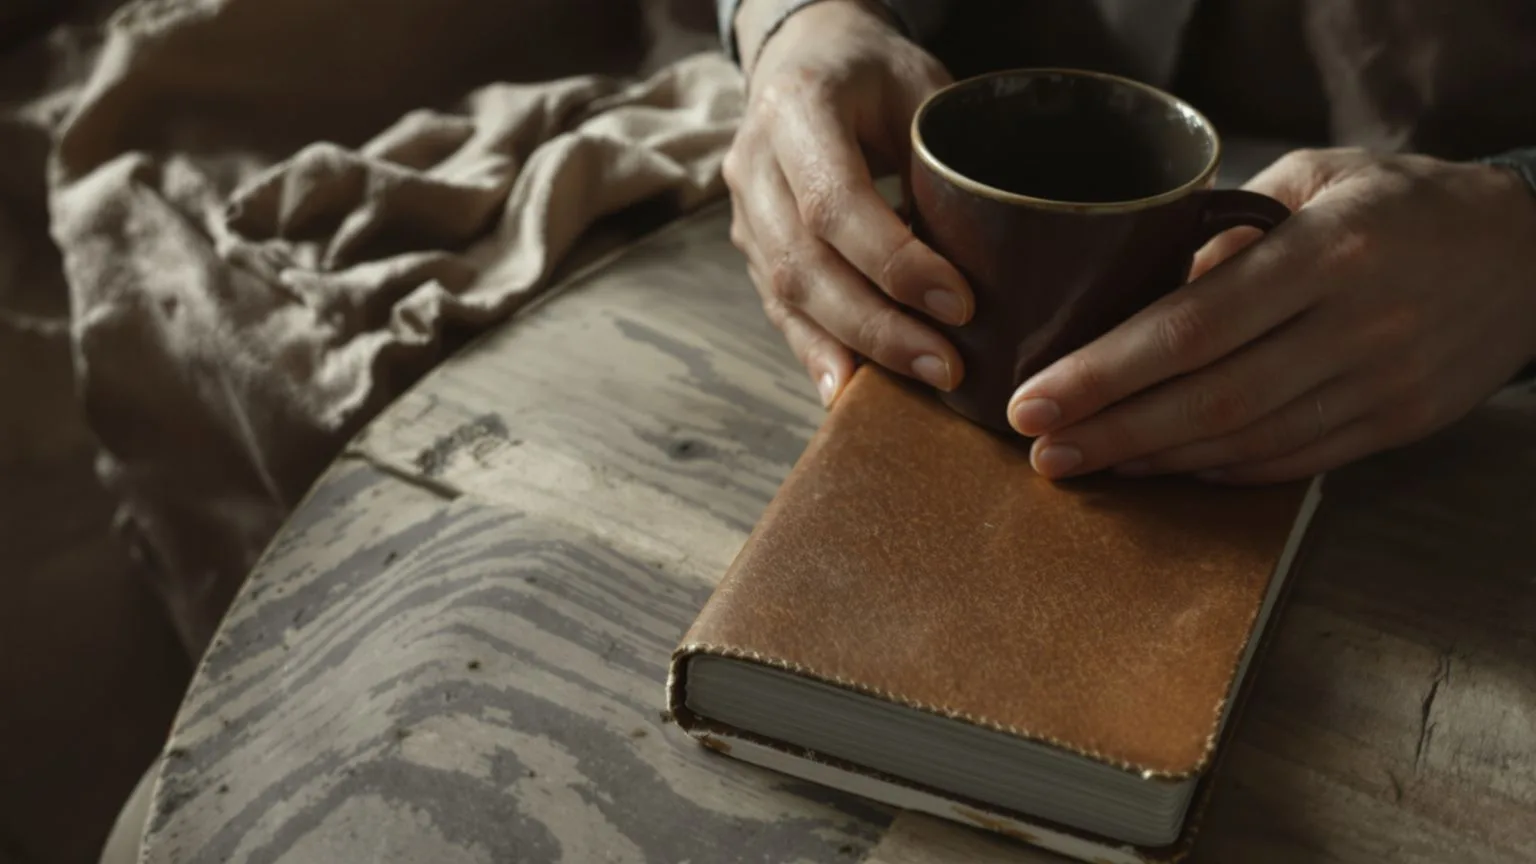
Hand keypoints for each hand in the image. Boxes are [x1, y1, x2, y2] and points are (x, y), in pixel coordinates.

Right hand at [724, 0, 970, 406]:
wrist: (806, 59)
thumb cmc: (876, 74)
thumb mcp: (922, 87)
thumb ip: (947, 158)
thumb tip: (1005, 248)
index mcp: (798, 107)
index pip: (835, 202)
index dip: (894, 262)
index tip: (960, 303)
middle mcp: (755, 161)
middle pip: (803, 263)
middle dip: (878, 326)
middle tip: (946, 366)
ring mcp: (744, 208)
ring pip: (784, 294)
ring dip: (853, 347)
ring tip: (920, 380)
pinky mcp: (750, 245)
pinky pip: (779, 309)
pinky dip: (817, 351)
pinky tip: (850, 390)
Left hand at [1006, 147, 1535, 483]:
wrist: (1530, 250)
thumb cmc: (1401, 200)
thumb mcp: (1315, 178)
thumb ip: (1224, 231)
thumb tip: (1136, 293)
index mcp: (1328, 252)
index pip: (1194, 325)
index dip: (1106, 372)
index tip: (1035, 399)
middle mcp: (1357, 325)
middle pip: (1211, 399)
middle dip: (1113, 432)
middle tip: (1041, 451)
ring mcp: (1384, 383)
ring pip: (1248, 442)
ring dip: (1156, 461)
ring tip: (1085, 463)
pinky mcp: (1400, 425)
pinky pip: (1294, 463)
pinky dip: (1222, 472)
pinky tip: (1164, 468)